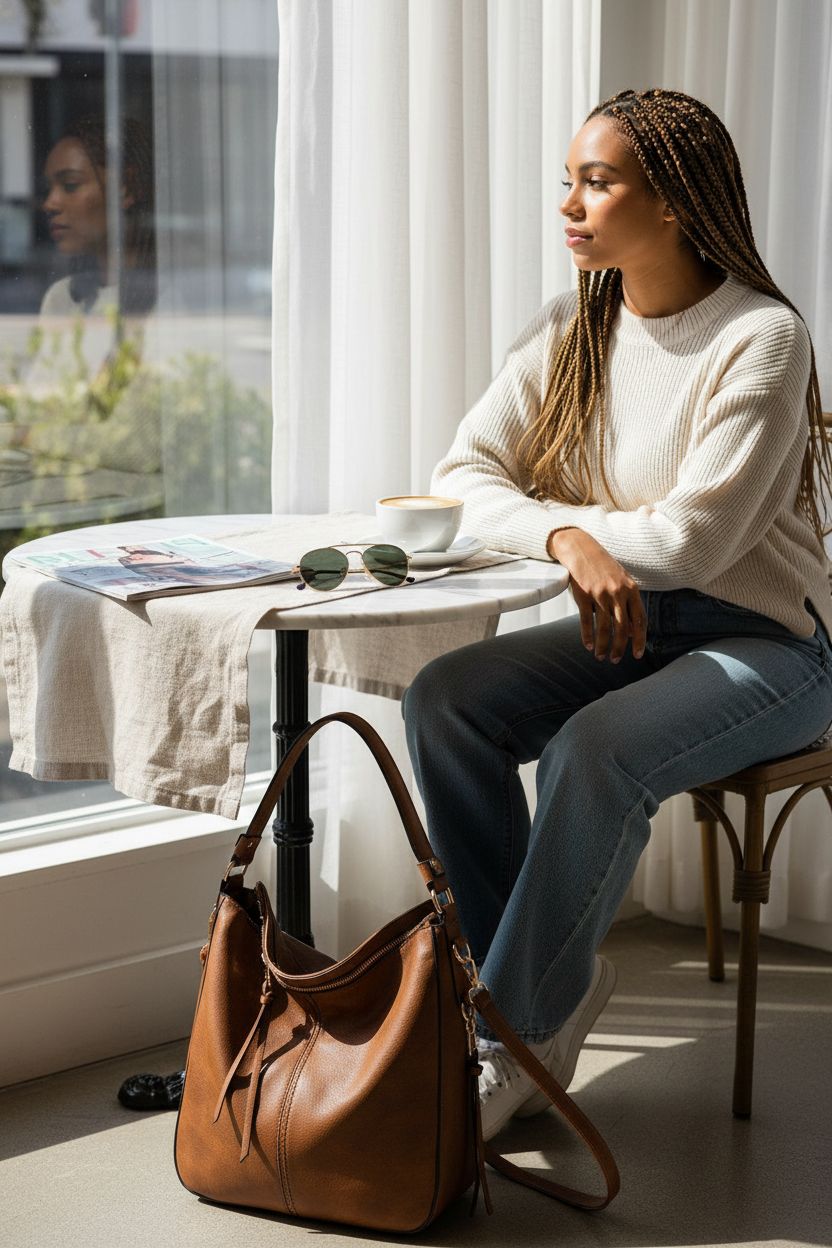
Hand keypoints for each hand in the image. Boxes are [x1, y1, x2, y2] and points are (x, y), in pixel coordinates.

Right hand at [547, 527, 645, 661]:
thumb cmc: (602, 567)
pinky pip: (587, 621)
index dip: (639, 639)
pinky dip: (588, 636)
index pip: (639, 620)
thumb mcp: (621, 581)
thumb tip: (630, 632)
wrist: (580, 549)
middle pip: (622, 627)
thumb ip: (628, 604)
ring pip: (605, 627)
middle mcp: (618, 592)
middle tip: (615, 660)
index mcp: (631, 589)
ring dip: (603, 646)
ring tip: (601, 657)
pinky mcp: (584, 595)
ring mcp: (600, 593)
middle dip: (619, 648)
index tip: (637, 654)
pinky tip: (589, 646)